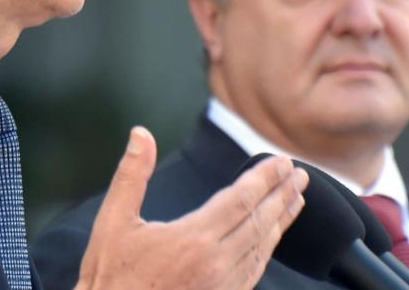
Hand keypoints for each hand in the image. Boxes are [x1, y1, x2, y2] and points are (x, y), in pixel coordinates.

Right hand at [75, 126, 307, 289]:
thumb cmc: (110, 276)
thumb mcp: (113, 222)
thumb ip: (131, 176)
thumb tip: (141, 134)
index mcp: (192, 239)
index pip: (241, 199)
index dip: (264, 178)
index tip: (282, 162)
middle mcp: (215, 264)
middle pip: (260, 221)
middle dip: (282, 194)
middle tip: (299, 174)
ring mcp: (222, 286)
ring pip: (262, 247)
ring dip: (282, 220)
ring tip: (296, 199)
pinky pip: (255, 270)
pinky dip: (268, 248)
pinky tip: (272, 237)